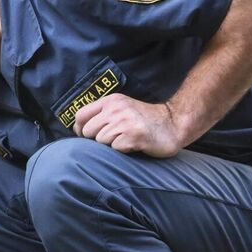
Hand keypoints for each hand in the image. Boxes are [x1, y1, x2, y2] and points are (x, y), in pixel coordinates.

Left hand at [72, 94, 186, 156]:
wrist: (174, 124)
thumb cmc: (144, 120)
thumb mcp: (122, 108)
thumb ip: (102, 114)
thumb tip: (78, 129)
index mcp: (110, 101)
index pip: (80, 115)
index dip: (80, 129)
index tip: (89, 136)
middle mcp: (116, 109)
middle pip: (87, 131)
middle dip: (97, 139)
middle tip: (114, 138)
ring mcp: (124, 122)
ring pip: (100, 141)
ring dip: (111, 145)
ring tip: (126, 140)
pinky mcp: (133, 136)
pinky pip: (115, 148)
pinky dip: (122, 150)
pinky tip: (133, 144)